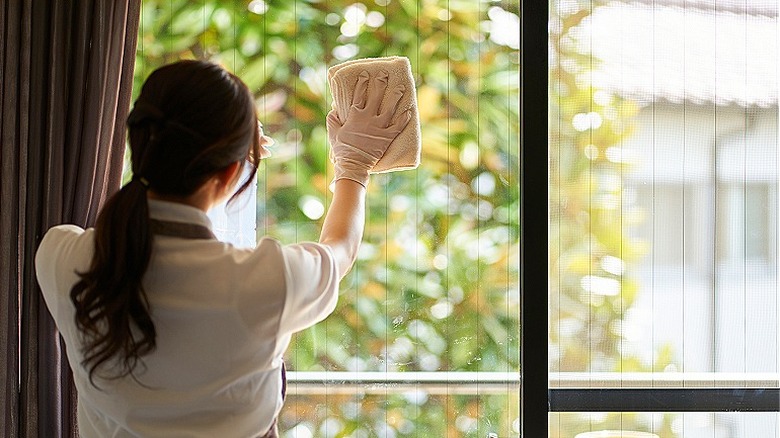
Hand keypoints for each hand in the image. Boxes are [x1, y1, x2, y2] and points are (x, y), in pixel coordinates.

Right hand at [327, 70, 410, 187]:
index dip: (362, 83)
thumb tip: (334, 108)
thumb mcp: (333, 132)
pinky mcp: (387, 137)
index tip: (366, 74)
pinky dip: (404, 118)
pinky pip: (398, 126)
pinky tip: (409, 111)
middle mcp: (368, 118)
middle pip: (376, 96)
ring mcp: (379, 128)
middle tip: (385, 74)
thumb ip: (333, 119)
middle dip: (381, 83)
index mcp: (355, 116)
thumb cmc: (342, 149)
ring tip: (401, 87)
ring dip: (396, 97)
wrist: (353, 165)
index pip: (359, 94)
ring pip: (390, 108)